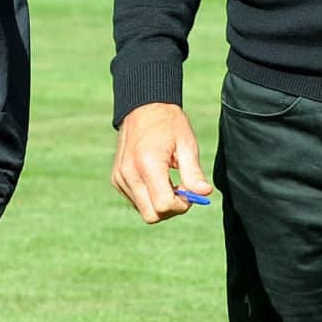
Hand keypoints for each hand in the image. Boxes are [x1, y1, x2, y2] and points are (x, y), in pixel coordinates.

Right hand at [111, 103, 211, 223]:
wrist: (143, 106)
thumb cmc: (168, 123)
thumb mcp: (186, 144)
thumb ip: (193, 172)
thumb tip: (204, 194)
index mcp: (147, 163)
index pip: (163, 205)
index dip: (181, 204)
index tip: (189, 192)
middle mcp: (129, 173)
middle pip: (151, 215)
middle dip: (170, 209)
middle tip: (180, 191)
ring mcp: (120, 176)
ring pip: (143, 210)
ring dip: (158, 203)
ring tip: (168, 181)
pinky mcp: (116, 178)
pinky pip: (135, 201)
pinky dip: (148, 197)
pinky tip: (156, 179)